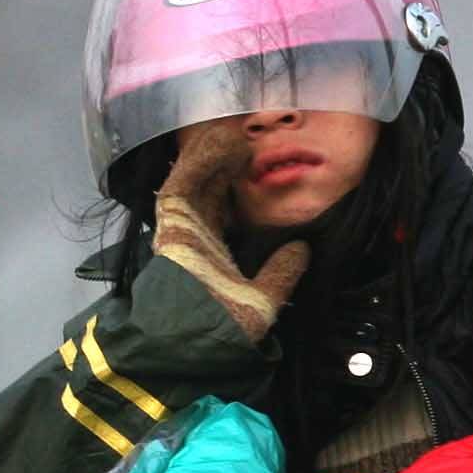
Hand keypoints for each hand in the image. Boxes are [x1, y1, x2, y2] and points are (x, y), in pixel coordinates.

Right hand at [155, 122, 311, 343]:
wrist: (194, 340)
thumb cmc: (222, 328)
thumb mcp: (264, 300)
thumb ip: (281, 275)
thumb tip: (301, 249)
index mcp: (210, 252)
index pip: (220, 208)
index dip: (232, 184)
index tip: (249, 163)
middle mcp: (194, 236)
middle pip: (205, 188)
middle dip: (221, 163)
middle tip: (242, 138)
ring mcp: (180, 227)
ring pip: (191, 180)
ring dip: (210, 155)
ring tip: (231, 131)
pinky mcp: (171, 222)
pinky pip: (181, 183)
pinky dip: (198, 162)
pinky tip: (218, 143)